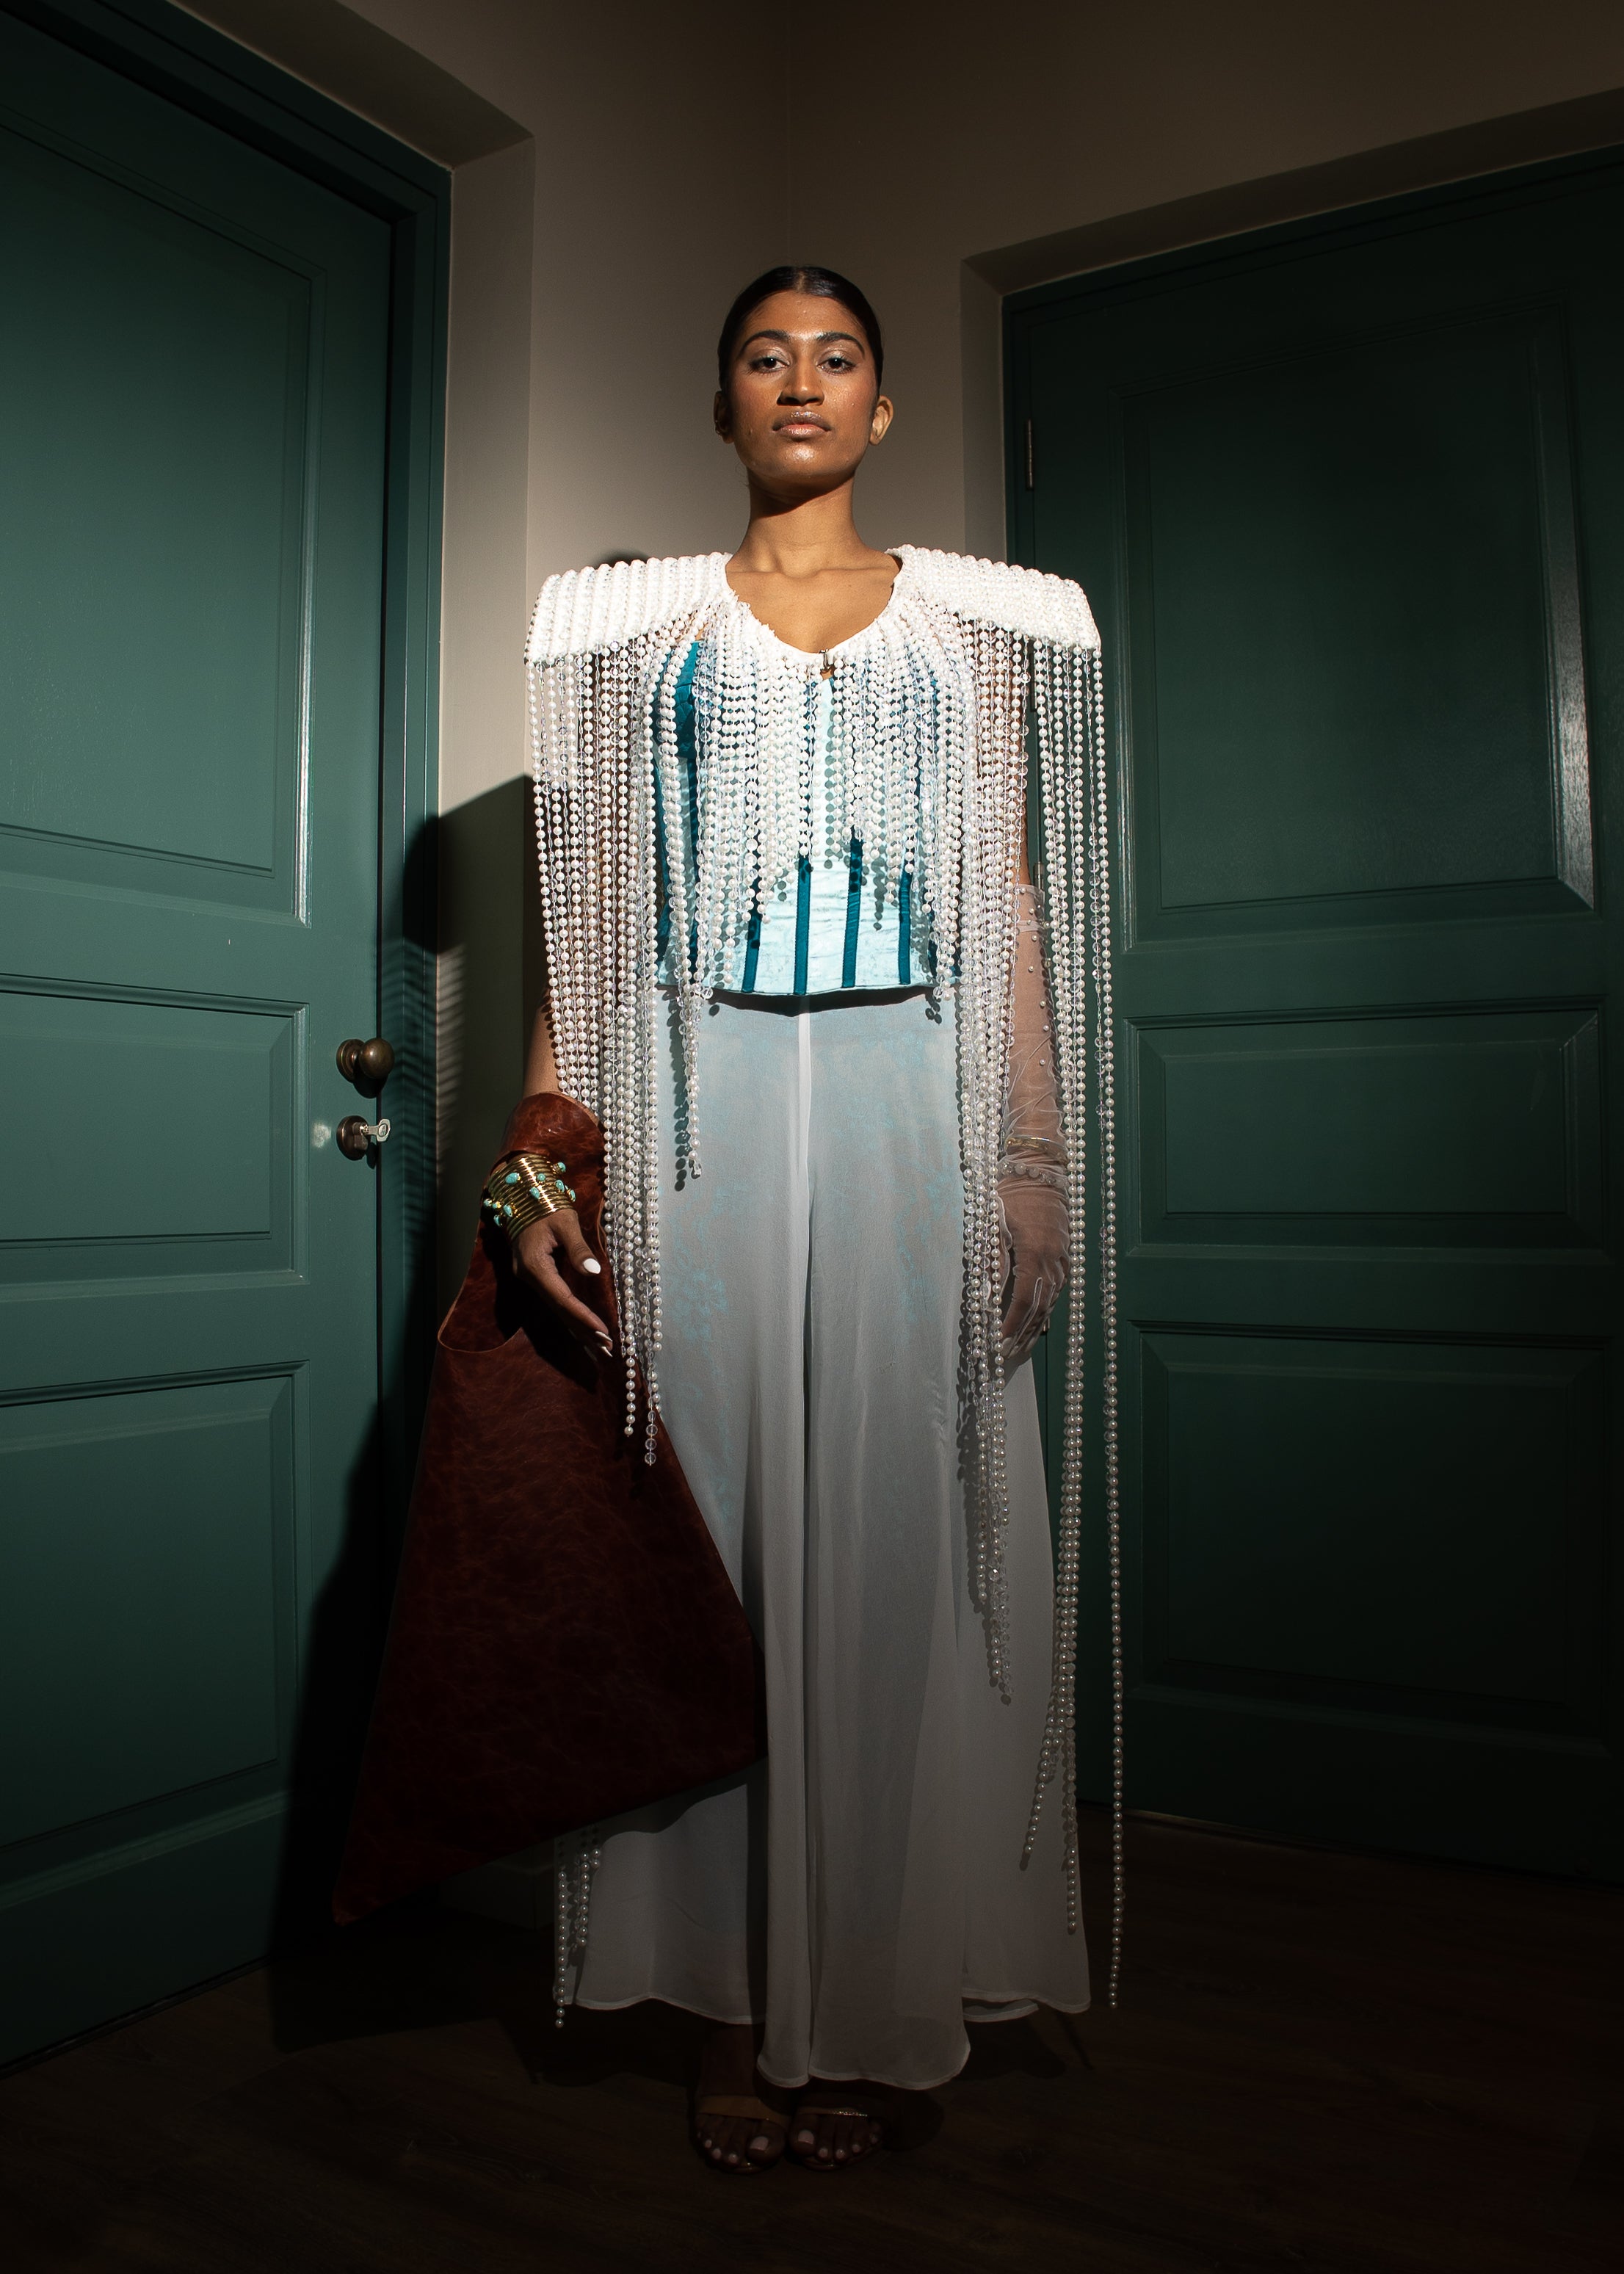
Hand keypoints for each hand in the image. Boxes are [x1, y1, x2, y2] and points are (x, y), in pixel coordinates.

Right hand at [512, 1208, 612, 1359]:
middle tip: (606, 1350)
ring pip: (556, 1309)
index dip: (583, 1317)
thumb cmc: (546, 1206)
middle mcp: (530, 1278)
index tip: (603, 1331)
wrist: (522, 1198)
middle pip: (559, 1311)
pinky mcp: (536, 1277)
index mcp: (535, 1266)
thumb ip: (578, 1248)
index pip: (562, 1299)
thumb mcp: (565, 1222)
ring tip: (599, 1348)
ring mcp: (530, 1279)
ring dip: (578, 1329)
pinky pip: (555, 1301)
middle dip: (583, 1331)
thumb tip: (593, 1271)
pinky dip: (571, 1316)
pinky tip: (582, 1330)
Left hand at [997, 1176, 1068, 1369]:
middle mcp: (1053, 1261)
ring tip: (1021, 1349)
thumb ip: (994, 1259)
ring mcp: (1063, 1260)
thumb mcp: (995, 1223)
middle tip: (1007, 1355)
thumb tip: (986, 1294)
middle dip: (1022, 1334)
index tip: (1000, 1341)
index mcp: (1035, 1253)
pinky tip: (1040, 1327)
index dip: (1012, 1323)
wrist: (1040, 1172)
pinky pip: (1057, 1291)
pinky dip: (1046, 1311)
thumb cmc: (1012, 1195)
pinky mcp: (1065, 1257)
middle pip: (1039, 1307)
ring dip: (1035, 1328)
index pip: (1023, 1299)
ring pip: (1050, 1302)